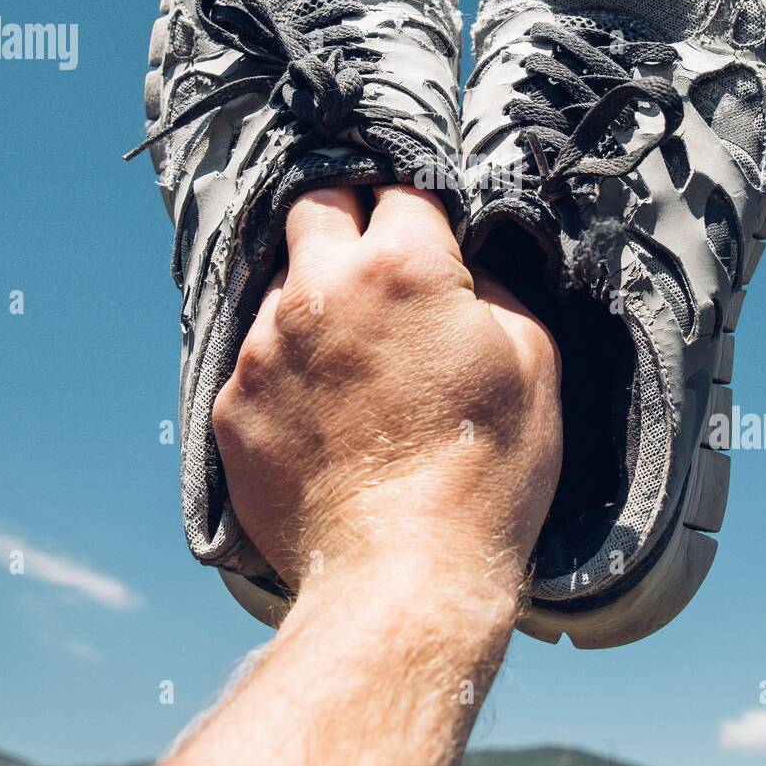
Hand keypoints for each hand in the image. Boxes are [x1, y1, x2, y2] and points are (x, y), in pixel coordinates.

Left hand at [211, 184, 562, 609]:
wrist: (401, 575)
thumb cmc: (484, 473)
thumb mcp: (533, 361)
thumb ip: (492, 288)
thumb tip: (462, 269)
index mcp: (401, 267)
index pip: (401, 189)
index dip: (420, 211)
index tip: (428, 236)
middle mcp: (319, 290)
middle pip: (315, 204)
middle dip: (347, 217)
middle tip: (378, 266)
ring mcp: (264, 348)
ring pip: (281, 285)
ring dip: (315, 301)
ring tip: (353, 362)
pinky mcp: (232, 404)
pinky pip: (256, 360)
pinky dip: (287, 370)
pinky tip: (323, 414)